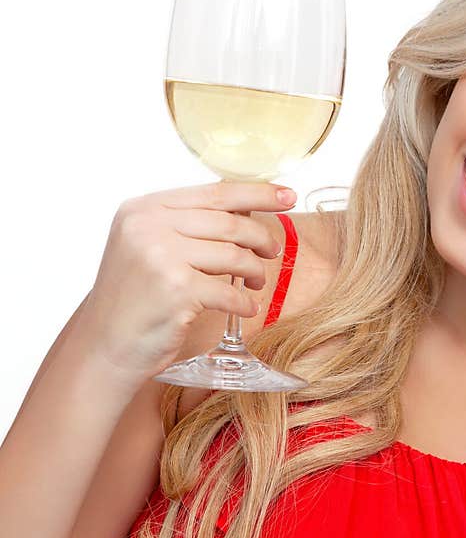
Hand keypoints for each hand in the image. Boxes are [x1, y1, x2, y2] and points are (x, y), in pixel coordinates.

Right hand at [78, 180, 296, 386]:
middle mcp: (149, 226)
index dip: (258, 193)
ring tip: (256, 281)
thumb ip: (189, 223)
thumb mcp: (150, 245)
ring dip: (255, 270)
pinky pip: (229, 291)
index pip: (215, 192)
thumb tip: (248, 207)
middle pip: (230, 223)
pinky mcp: (175, 290)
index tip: (288, 195)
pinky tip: (245, 306)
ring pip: (235, 255)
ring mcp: (161, 257)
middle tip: (272, 251)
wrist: (105, 345)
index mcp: (145, 208)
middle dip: (261, 238)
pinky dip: (244, 301)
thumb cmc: (137, 296)